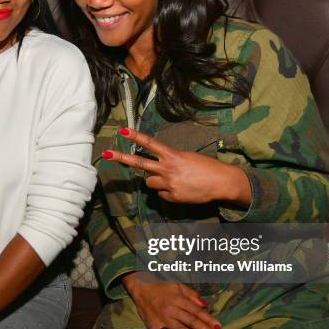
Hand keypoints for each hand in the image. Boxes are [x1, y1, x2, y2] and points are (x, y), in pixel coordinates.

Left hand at [103, 127, 250, 205]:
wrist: (222, 183)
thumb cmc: (206, 167)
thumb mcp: (187, 158)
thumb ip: (170, 161)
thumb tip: (157, 170)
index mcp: (172, 155)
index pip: (150, 144)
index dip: (135, 136)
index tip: (122, 131)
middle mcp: (167, 169)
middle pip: (139, 163)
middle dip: (121, 158)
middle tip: (106, 154)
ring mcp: (168, 183)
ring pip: (149, 182)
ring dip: (155, 181)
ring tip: (173, 180)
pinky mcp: (172, 197)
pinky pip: (161, 194)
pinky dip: (167, 192)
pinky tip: (180, 189)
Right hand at [122, 272, 221, 328]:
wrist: (139, 286)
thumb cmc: (160, 285)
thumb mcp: (177, 285)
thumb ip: (192, 294)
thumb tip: (205, 304)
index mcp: (178, 299)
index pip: (196, 310)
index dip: (208, 318)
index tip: (218, 325)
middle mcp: (171, 309)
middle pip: (190, 320)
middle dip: (203, 328)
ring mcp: (161, 318)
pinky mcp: (152, 324)